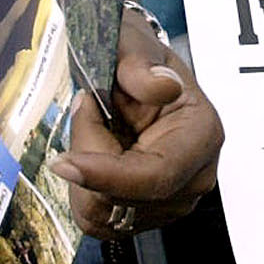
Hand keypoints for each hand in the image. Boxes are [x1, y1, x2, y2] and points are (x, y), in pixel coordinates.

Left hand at [54, 1, 221, 240]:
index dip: (106, 176)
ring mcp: (172, 201)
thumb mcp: (132, 44)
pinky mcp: (146, 214)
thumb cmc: (135, 56)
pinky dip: (85, 189)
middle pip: (125, 200)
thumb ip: (139, 65)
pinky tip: (95, 154)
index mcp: (201, 134)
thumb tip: (161, 87)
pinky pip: (99, 220)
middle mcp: (194, 176)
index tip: (62, 162)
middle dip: (89, 162)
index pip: (156, 176)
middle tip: (85, 112)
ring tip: (96, 130)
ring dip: (84, 175)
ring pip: (107, 214)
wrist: (134, 70)